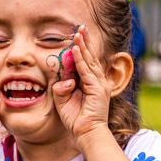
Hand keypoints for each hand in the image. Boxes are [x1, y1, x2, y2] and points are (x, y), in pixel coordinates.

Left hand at [52, 26, 112, 144]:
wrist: (87, 133)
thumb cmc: (76, 120)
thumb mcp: (63, 101)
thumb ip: (61, 89)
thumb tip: (66, 80)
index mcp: (90, 83)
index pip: (85, 63)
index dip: (80, 50)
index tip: (75, 37)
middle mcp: (97, 81)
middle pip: (90, 57)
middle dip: (85, 42)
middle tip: (80, 27)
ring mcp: (99, 84)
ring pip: (89, 61)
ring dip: (82, 46)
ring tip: (78, 33)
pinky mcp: (97, 89)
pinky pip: (86, 71)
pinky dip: (80, 59)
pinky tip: (75, 49)